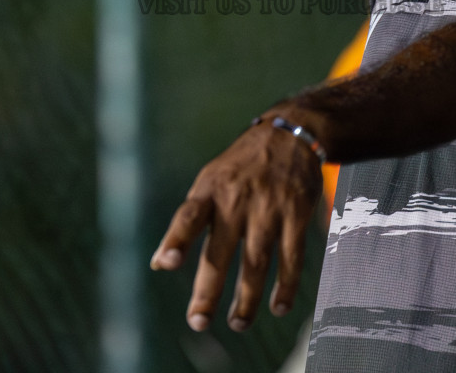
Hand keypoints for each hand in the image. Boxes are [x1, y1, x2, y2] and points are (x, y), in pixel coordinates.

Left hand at [150, 116, 322, 331]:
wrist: (292, 133)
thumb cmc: (242, 166)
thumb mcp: (210, 180)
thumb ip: (189, 220)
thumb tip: (158, 263)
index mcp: (211, 190)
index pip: (189, 216)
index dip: (176, 240)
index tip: (164, 264)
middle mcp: (238, 200)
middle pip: (221, 251)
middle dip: (208, 290)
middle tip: (197, 321)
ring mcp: (269, 208)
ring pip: (257, 262)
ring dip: (247, 298)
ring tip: (238, 323)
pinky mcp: (297, 213)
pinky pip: (292, 256)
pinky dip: (286, 285)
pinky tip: (278, 307)